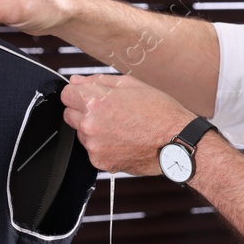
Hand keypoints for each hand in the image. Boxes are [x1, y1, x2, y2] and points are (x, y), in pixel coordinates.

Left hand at [61, 73, 196, 175]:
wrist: (177, 141)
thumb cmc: (159, 111)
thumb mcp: (131, 85)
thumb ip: (98, 81)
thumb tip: (77, 81)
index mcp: (96, 102)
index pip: (66, 94)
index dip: (77, 93)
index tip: (87, 96)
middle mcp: (91, 125)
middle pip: (69, 115)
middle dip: (83, 111)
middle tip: (109, 112)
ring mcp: (94, 146)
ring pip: (81, 134)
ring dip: (93, 130)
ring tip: (121, 127)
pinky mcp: (101, 162)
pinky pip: (93, 151)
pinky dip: (103, 146)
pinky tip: (123, 141)